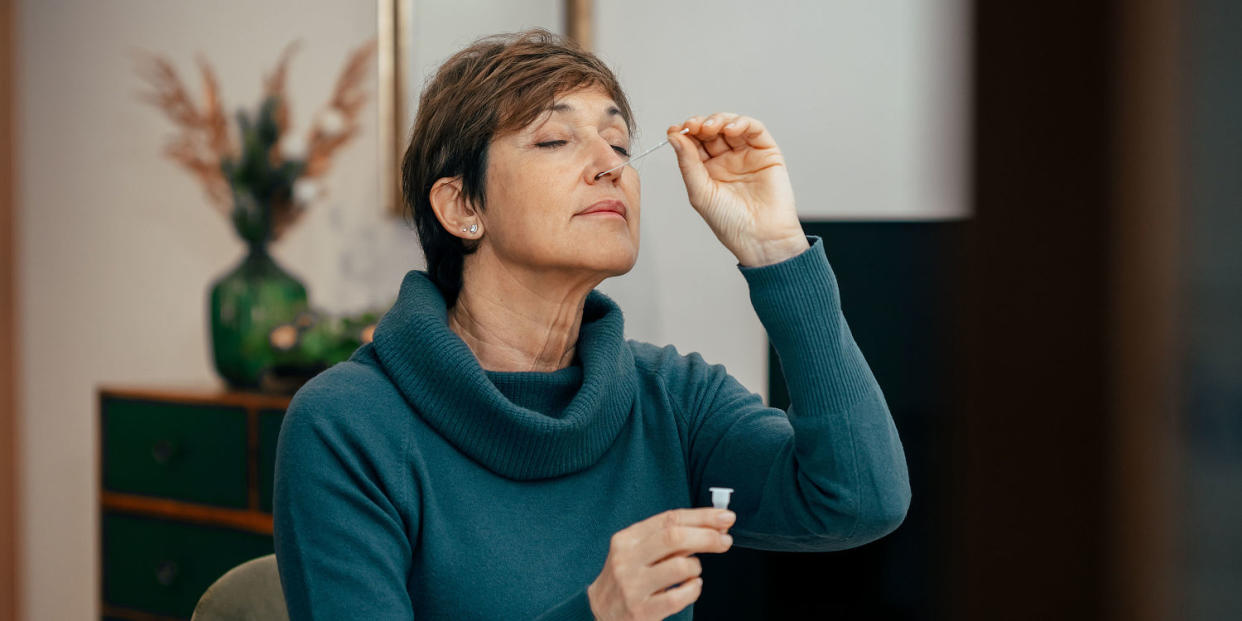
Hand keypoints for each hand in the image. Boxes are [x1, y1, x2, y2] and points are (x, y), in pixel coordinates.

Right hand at [587, 508, 735, 620]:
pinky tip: (691, 587)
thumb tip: (713, 525)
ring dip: (697, 567)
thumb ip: (669, 538)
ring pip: (680, 566)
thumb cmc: (628, 577)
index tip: (725, 517)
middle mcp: (627, 559)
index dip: (702, 516)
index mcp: (627, 539)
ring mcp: (633, 586)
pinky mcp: (642, 611)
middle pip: (675, 537)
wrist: (599, 612)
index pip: (669, 519)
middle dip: (707, 536)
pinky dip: (693, 589)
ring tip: (694, 571)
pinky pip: (680, 596)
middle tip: (725, 540)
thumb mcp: (638, 551)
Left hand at [668, 114, 808, 266]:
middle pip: (711, 131)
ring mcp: (746, 154)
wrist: (761, 238)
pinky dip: (742, 123)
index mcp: (708, 170)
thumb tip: (674, 136)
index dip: (684, 133)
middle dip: (700, 124)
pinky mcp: (766, 152)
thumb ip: (688, 163)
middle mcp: (727, 160)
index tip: (674, 130)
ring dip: (718, 120)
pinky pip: (754, 129)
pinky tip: (730, 129)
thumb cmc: (731, 223)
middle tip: (691, 126)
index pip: (694, 143)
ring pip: (730, 125)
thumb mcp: (701, 193)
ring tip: (709, 127)